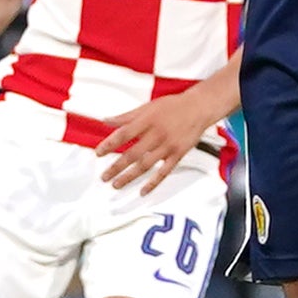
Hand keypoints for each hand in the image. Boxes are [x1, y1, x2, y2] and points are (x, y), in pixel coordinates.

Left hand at [95, 89, 223, 192]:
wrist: (199, 108)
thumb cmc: (173, 106)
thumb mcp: (147, 107)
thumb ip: (126, 117)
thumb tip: (106, 121)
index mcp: (147, 121)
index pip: (124, 134)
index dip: (110, 144)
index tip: (99, 152)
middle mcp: (157, 134)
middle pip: (133, 154)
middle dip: (116, 167)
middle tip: (104, 176)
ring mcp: (168, 146)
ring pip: (146, 165)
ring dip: (129, 177)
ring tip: (116, 184)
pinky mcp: (178, 154)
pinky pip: (164, 172)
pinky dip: (153, 183)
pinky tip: (143, 191)